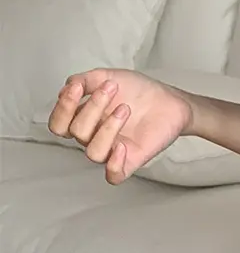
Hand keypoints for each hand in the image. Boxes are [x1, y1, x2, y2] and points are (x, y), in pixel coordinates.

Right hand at [48, 68, 192, 182]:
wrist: (169, 99)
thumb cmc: (138, 91)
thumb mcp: (108, 77)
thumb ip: (84, 81)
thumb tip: (67, 88)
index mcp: (84, 119)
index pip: (58, 125)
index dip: (63, 108)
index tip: (78, 87)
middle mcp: (94, 136)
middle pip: (77, 132)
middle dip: (93, 107)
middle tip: (113, 87)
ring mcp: (111, 150)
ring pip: (93, 152)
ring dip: (107, 128)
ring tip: (125, 109)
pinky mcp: (130, 161)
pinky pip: (113, 176)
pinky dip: (114, 163)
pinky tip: (122, 146)